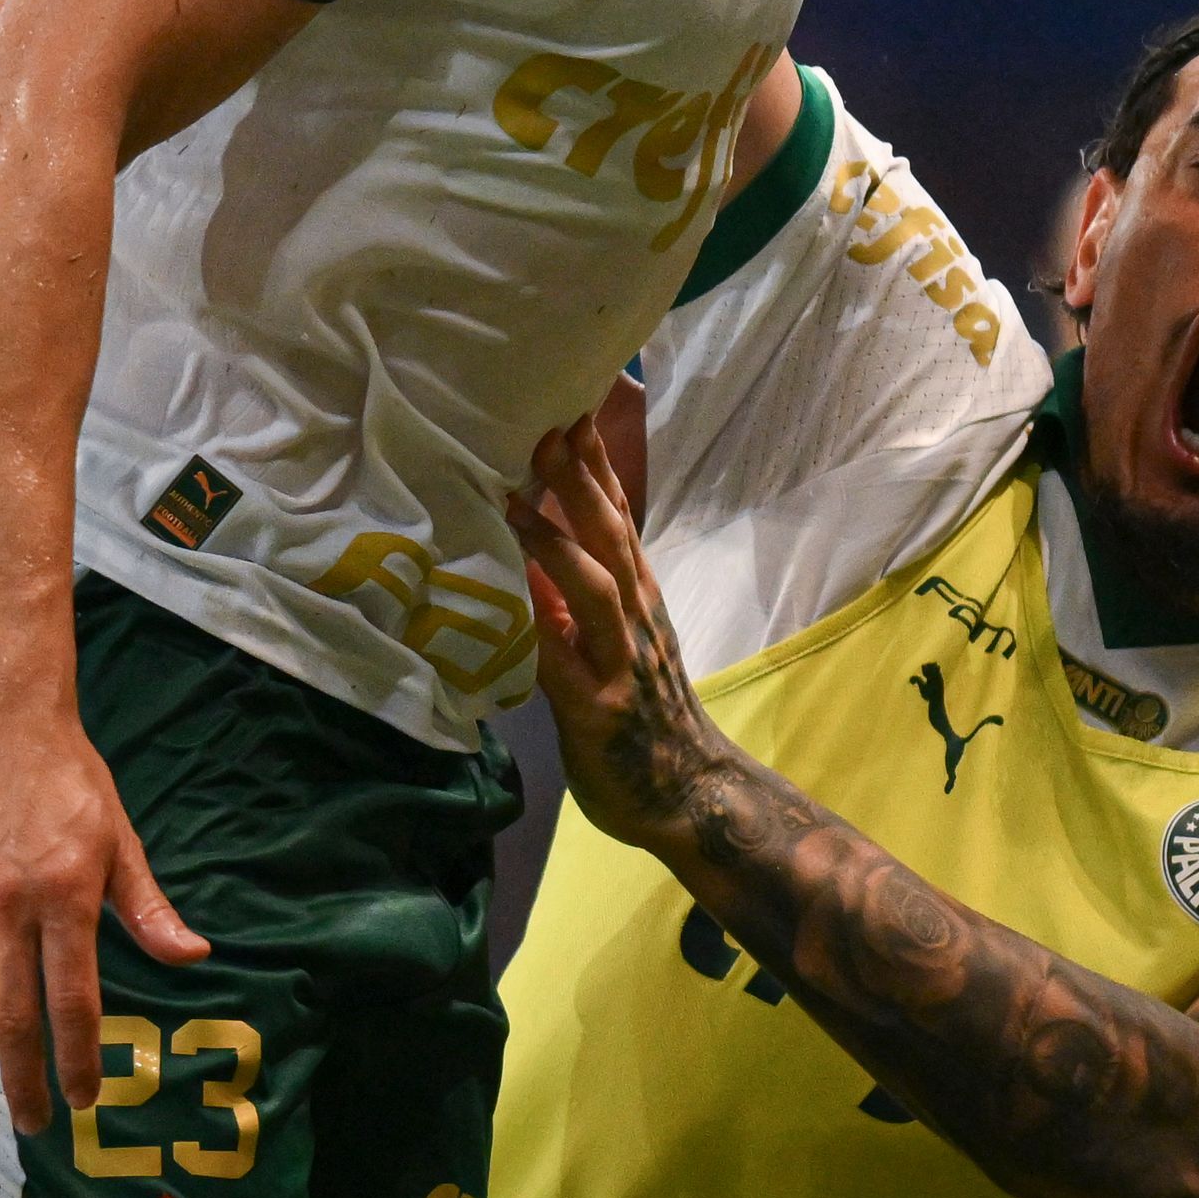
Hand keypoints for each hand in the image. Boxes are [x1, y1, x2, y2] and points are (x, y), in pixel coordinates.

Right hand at [0, 693, 211, 1134]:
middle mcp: (7, 903)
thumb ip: (147, 907)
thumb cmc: (68, 779)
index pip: (74, 1000)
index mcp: (66, 894)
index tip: (83, 1100)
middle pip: (11, 1016)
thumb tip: (193, 958)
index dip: (78, 1059)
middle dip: (21, 1080)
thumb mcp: (119, 838)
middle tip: (30, 1126)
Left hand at [506, 404, 734, 860]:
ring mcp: (621, 658)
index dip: (594, 462)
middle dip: (577, 475)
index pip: (616, 514)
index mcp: (637, 595)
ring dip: (557, 533)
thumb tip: (521, 541)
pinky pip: (562, 655)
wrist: (691, 794)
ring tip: (519, 489)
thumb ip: (570, 595)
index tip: (570, 404)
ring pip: (594, 581)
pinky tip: (507, 594)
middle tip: (547, 417)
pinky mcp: (598, 706)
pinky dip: (536, 620)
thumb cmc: (644, 718)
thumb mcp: (612, 641)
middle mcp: (635, 615)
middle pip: (609, 531)